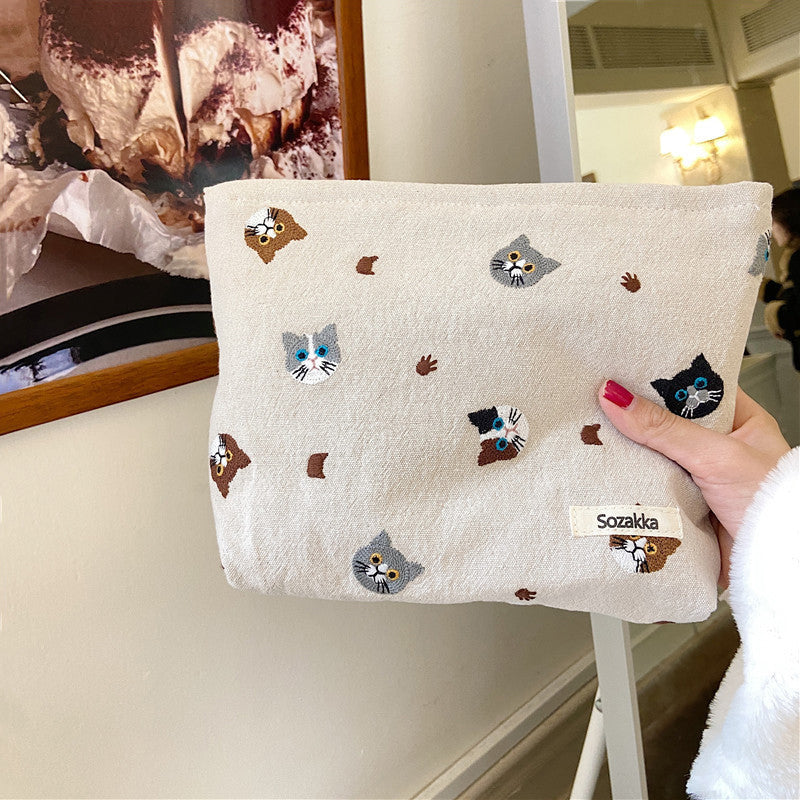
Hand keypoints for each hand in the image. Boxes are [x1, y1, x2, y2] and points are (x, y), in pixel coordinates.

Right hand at [599, 382, 789, 586]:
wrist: (773, 565)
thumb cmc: (772, 506)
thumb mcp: (717, 455)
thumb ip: (666, 428)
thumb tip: (617, 398)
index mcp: (740, 422)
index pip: (693, 388)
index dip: (659, 379)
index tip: (621, 370)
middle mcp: (719, 448)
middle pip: (667, 423)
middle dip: (636, 419)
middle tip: (598, 404)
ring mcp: (700, 478)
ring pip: (655, 457)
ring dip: (630, 454)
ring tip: (595, 437)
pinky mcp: (684, 506)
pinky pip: (651, 488)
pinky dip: (632, 485)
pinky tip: (608, 474)